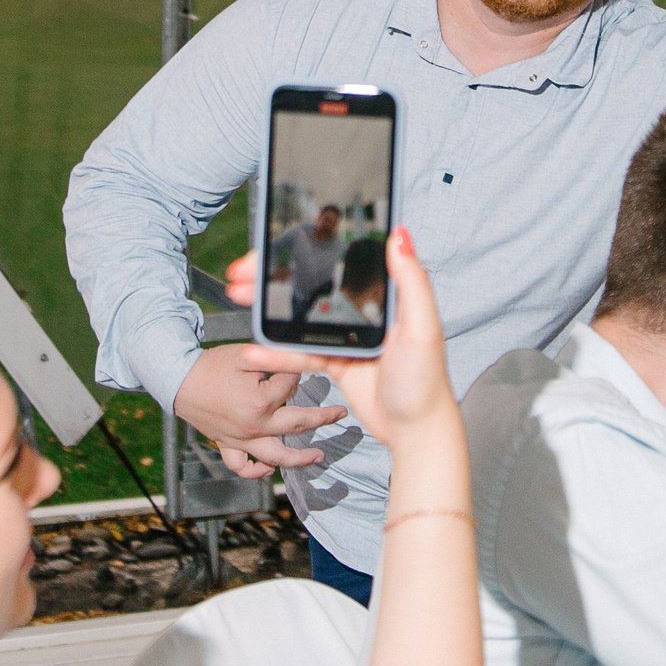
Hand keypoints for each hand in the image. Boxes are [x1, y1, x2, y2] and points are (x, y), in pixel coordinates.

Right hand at [173, 346, 327, 470]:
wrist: (177, 379)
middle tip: (340, 415)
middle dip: (322, 418)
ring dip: (300, 459)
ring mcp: (241, 439)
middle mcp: (254, 426)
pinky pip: (241, 466)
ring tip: (319, 457)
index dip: (296, 371)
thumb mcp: (245, 356)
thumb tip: (299, 362)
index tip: (297, 363)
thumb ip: (274, 360)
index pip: (291, 387)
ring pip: (276, 456)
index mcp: (261, 402)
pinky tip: (269, 469)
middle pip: (297, 425)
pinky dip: (255, 472)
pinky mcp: (227, 444)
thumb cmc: (211, 366)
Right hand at [235, 229, 455, 456]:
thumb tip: (400, 235)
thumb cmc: (427, 380)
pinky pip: (299, 352)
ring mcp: (345, 336)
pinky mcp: (334, 361)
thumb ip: (411, 281)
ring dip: (267, 308)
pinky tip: (254, 350)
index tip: (274, 245)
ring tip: (238, 297)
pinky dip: (275, 352)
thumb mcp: (422, 327)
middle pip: (310, 285)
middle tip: (242, 273)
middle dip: (273, 277)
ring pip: (298, 316)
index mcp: (383, 295)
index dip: (302, 251)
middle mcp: (362, 311)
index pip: (336, 262)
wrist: (415, 429)